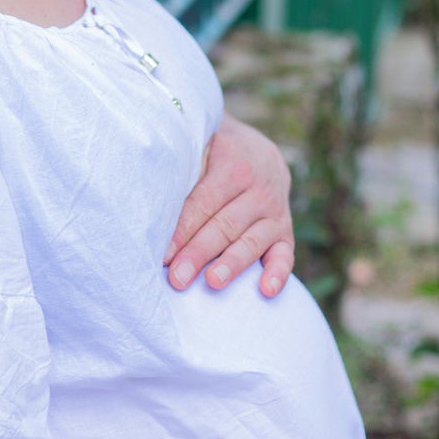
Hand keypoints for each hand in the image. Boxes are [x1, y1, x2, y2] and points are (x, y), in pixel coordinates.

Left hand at [164, 112, 294, 296]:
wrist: (257, 147)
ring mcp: (275, 212)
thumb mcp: (202, 148)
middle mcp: (259, 190)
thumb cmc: (215, 152)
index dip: (182, 230)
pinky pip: (286, 254)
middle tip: (178, 277)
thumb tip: (153, 205)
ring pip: (252, 241)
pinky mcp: (285, 231)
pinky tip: (266, 291)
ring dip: (232, 264)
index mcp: (234, 166)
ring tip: (212, 283)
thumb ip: (186, 174)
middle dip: (199, 253)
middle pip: (224, 225)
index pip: (204, 203)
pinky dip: (278, 273)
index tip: (163, 254)